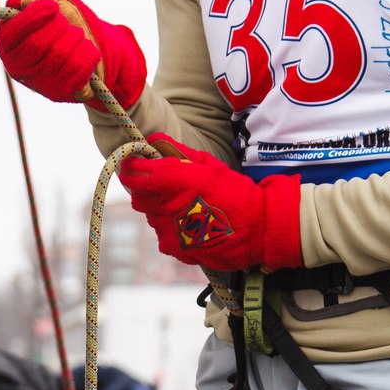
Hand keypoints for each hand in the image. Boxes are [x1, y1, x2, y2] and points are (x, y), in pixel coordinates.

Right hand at [0, 0, 146, 111]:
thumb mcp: (54, 3)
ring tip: (79, 36)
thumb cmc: (69, 22)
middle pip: (36, 45)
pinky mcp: (61, 94)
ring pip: (58, 57)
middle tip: (68, 23)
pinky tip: (88, 50)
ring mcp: (39, 84)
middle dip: (58, 27)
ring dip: (75, 38)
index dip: (30, 18)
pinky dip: (88, 53)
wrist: (97, 46)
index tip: (52, 6)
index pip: (8, 35)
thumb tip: (24, 2)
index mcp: (9, 45)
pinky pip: (76, 70)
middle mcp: (19, 68)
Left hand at [118, 141, 302, 271]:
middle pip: (139, 199)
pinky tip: (193, 227)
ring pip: (152, 219)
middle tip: (170, 189)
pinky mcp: (177, 250)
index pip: (132, 174)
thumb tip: (154, 139)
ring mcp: (170, 231)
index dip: (130, 169)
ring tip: (190, 210)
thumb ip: (178, 152)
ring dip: (163, 212)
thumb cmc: (236, 191)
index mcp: (174, 180)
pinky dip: (173, 232)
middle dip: (148, 192)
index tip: (135, 165)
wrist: (259, 228)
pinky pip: (163, 237)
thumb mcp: (209, 164)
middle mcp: (166, 206)